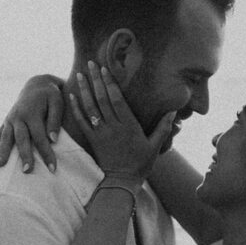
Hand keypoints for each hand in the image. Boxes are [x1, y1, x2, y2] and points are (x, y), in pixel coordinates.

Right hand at [0, 75, 64, 172]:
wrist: (37, 85)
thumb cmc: (51, 95)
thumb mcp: (57, 103)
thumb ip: (54, 121)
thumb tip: (53, 140)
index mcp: (31, 113)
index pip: (40, 137)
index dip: (47, 153)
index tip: (53, 169)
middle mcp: (17, 117)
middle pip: (21, 140)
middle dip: (24, 156)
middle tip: (26, 171)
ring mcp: (9, 120)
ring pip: (5, 138)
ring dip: (2, 152)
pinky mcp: (6, 123)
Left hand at [71, 63, 173, 182]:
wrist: (122, 182)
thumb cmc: (140, 164)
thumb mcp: (155, 146)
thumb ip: (163, 128)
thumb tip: (173, 111)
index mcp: (129, 126)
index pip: (117, 100)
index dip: (110, 83)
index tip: (105, 69)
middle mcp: (113, 127)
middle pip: (102, 99)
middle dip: (96, 80)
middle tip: (91, 63)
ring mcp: (101, 133)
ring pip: (91, 108)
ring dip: (85, 90)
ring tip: (81, 73)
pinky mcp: (92, 140)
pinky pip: (82, 122)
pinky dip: (76, 108)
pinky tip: (71, 95)